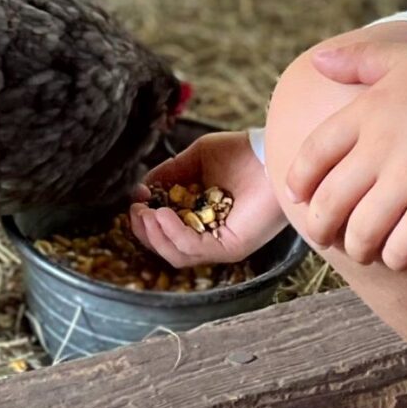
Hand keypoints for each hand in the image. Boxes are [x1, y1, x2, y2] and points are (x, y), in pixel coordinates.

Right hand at [127, 130, 283, 267]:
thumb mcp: (196, 158)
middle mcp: (209, 234)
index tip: (135, 201)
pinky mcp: (232, 247)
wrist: (271, 153)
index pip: (165, 231)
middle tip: (135, 212)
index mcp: (199, 217)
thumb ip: (169, 173)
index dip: (145, 220)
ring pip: (178, 254)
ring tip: (148, 213)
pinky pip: (195, 249)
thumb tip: (140, 189)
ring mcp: (220, 243)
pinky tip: (164, 215)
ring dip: (156, 235)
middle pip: (167, 248)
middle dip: (145, 232)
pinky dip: (174, 234)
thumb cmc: (239, 153)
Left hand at [277, 33, 406, 269]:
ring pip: (361, 233)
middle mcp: (379, 146)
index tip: (298, 198)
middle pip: (329, 202)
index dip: (299, 182)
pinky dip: (395, 258)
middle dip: (320, 227)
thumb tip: (315, 60)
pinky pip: (402, 248)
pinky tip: (400, 255)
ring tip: (365, 250)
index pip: (312, 155)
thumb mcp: (405, 56)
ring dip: (358, 248)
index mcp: (365, 110)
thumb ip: (357, 60)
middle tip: (327, 237)